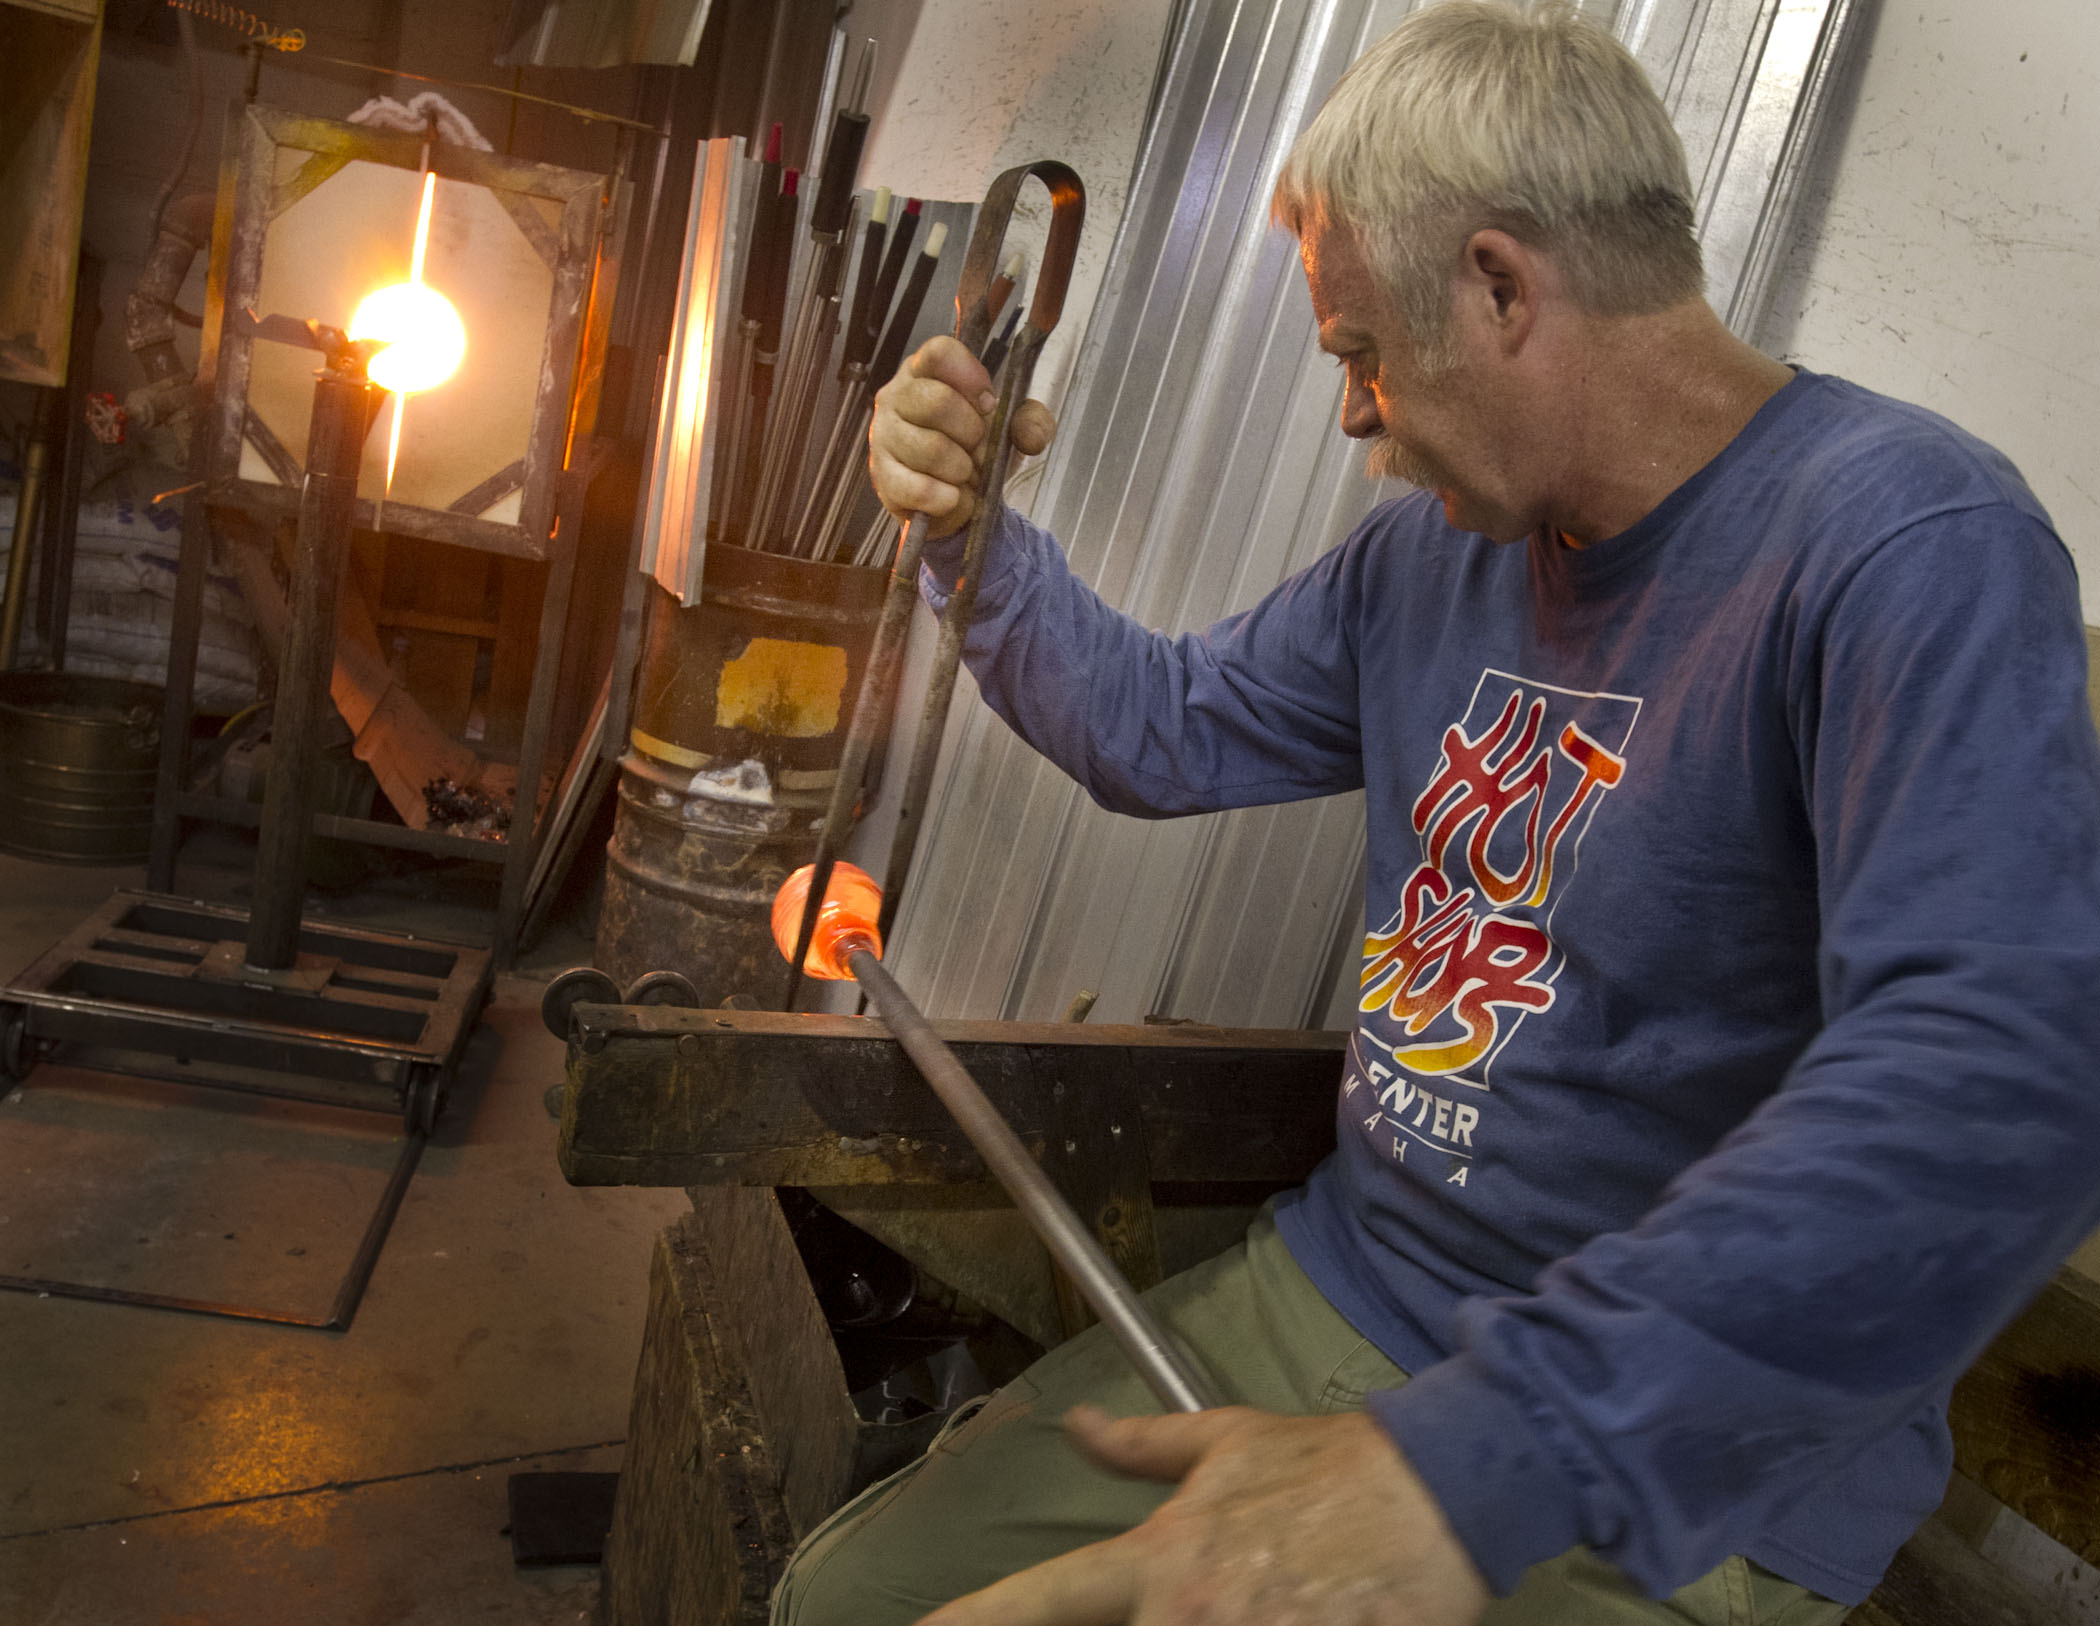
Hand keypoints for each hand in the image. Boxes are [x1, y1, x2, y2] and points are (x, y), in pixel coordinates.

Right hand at [869, 335, 1056, 538]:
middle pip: (937, 401)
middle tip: (975, 447)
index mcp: (925, 371)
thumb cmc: (973, 450)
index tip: (987, 403)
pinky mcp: (881, 475)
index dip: (970, 376)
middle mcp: (896, 396)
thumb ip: (1030, 423)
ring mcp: (883, 435)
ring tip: (962, 474)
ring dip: (961, 469)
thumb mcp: (1008, 429)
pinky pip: (918, 488)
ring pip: (931, 449)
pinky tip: (950, 496)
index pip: (940, 352)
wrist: (952, 498)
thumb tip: (1031, 437)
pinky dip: (945, 497)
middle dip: (971, 432)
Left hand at [918, 1405, 1489, 1625]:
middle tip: (1169, 1605)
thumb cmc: (1324, 1466)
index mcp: (1160, 1558)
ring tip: (1230, 1614)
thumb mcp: (1225, 1441)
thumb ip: (1141, 1446)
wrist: (1430, 1492)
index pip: (1046, 1599)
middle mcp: (1188, 1614)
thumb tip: (1078, 1426)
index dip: (976, 1620)